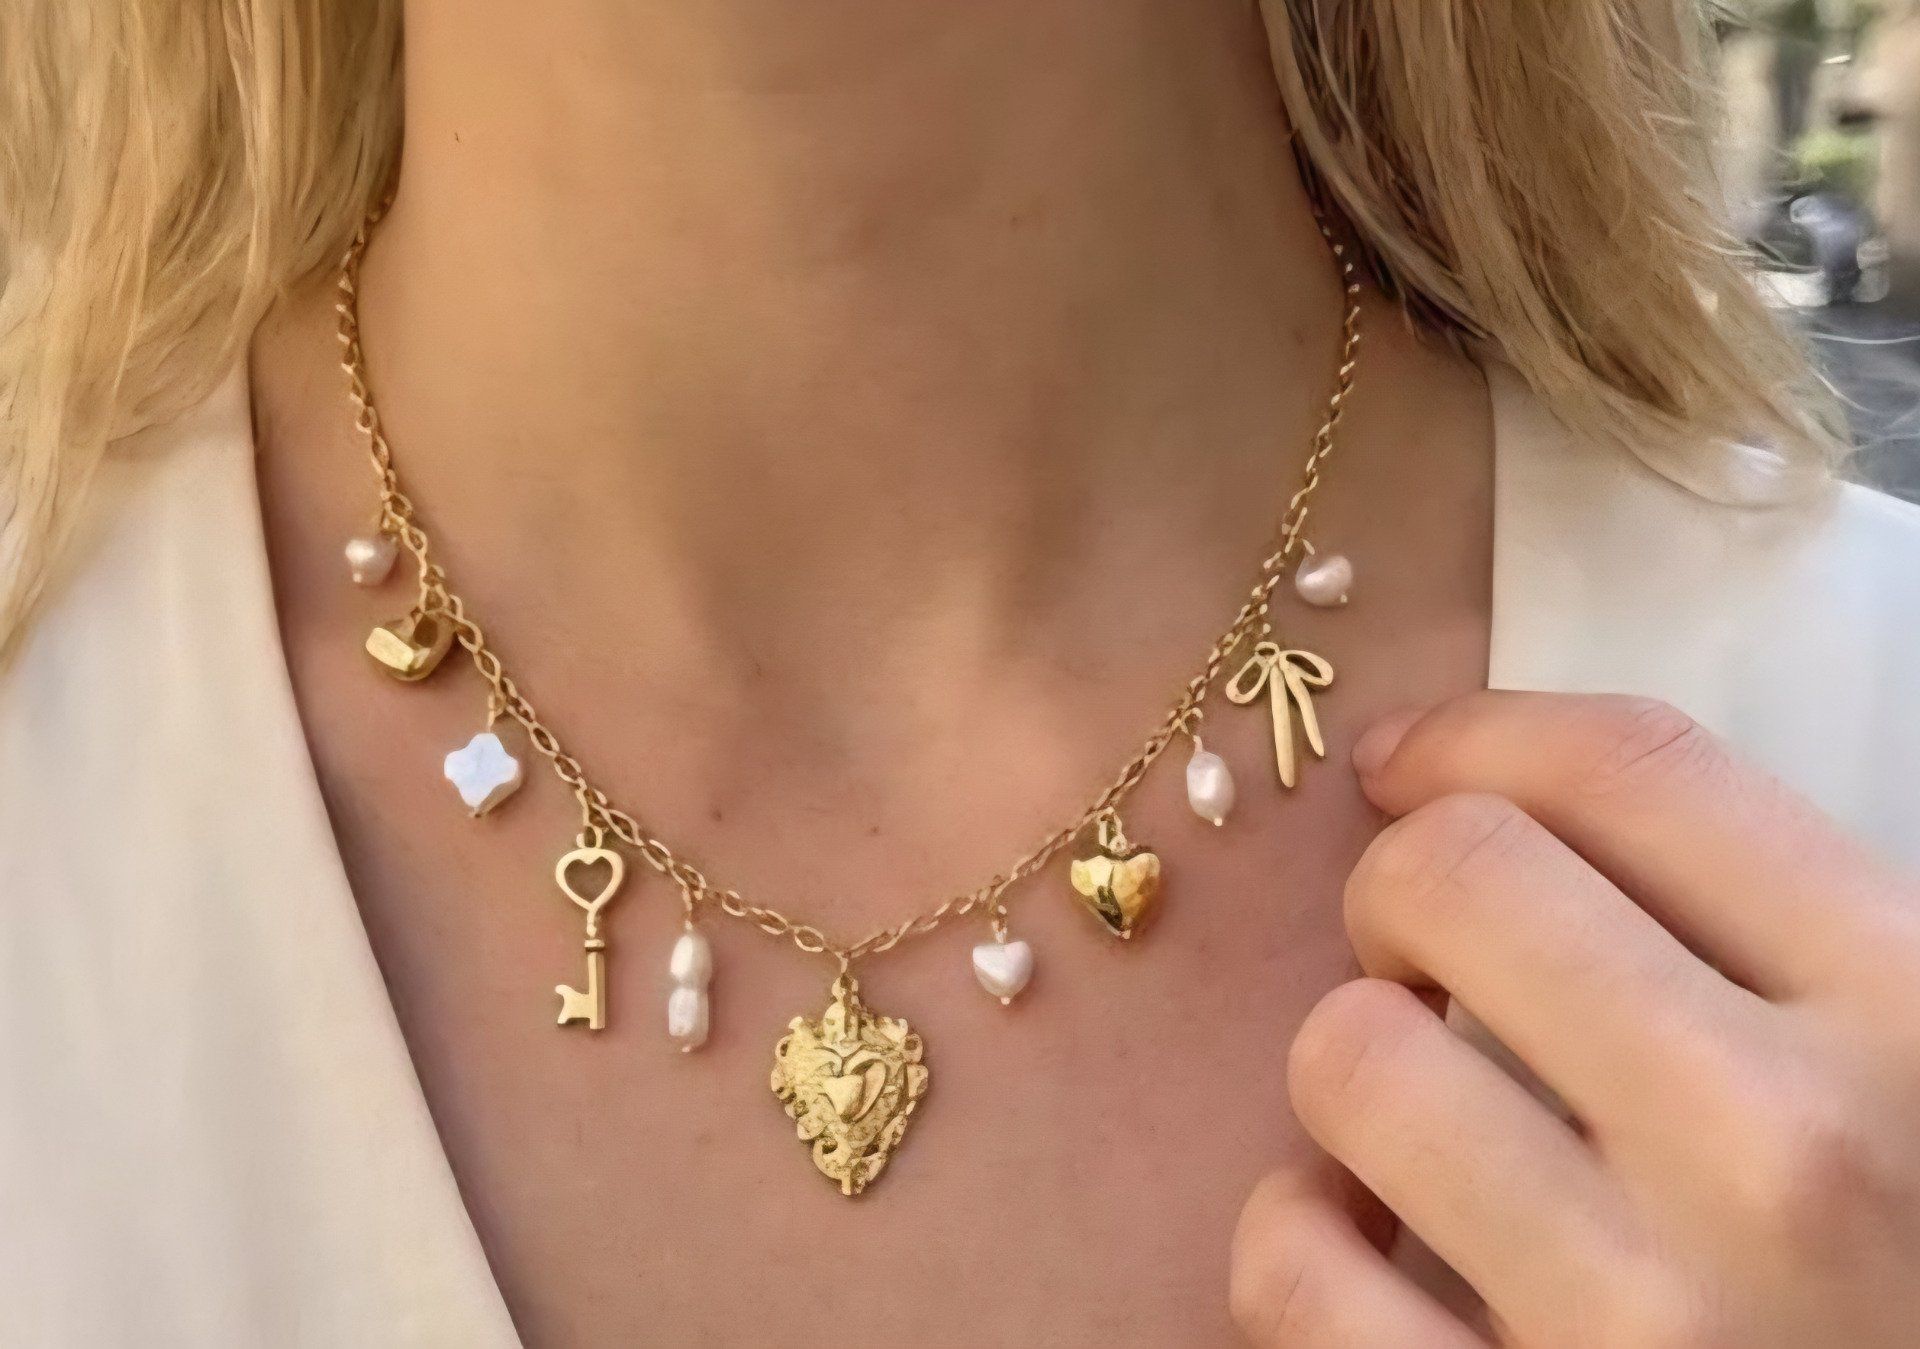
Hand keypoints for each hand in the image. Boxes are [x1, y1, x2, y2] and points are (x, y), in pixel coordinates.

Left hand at [1230, 693, 1919, 1347]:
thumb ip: (1784, 937)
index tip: (1413, 762)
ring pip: (1347, 1060)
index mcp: (1916, 1013)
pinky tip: (1373, 1246)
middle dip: (1407, 896)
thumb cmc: (1917, 1266)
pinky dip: (1302, 1237)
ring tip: (1421, 1121)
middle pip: (1453, 878)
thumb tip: (1511, 791)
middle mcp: (1787, 1156)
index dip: (1480, 736)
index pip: (1629, 769)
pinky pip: (1292, 1272)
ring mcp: (1646, 1324)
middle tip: (1432, 956)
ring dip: (1356, 1073)